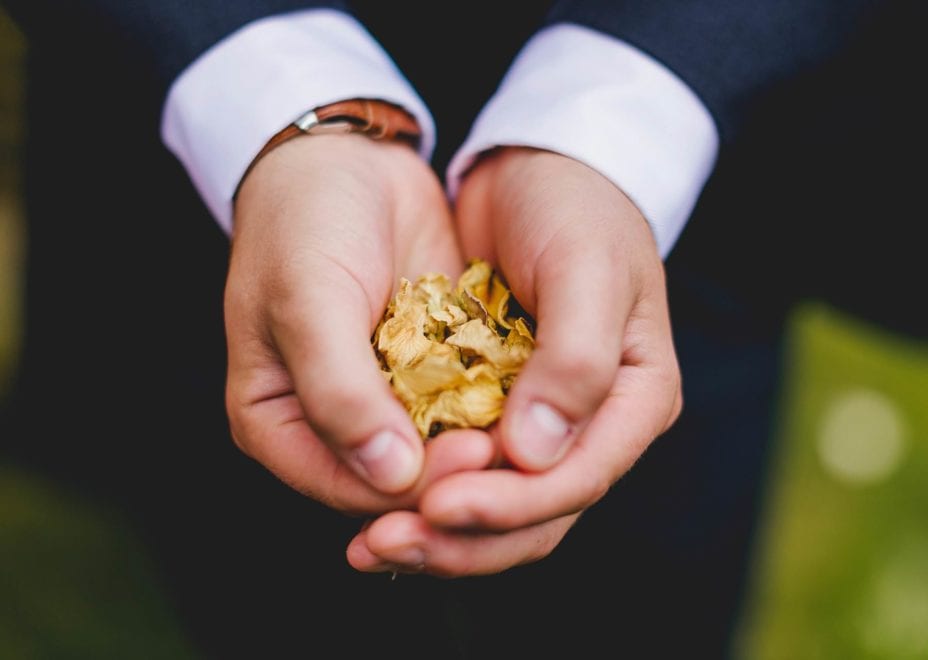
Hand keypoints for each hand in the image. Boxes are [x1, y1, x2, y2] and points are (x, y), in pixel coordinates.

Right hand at [225, 133, 494, 515]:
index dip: (415, 489)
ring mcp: (385, 404)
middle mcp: (333, 429)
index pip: (347, 490)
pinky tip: (534, 396)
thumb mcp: (308, 302)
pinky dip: (497, 409)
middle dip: (459, 476)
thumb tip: (390, 477)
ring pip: (440, 454)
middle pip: (400, 486)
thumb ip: (339, 392)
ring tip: (532, 424)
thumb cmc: (304, 223)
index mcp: (278, 428)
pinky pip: (466, 410)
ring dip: (487, 448)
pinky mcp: (429, 376)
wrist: (347, 161)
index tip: (476, 454)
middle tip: (517, 446)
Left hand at [347, 147, 682, 574]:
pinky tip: (373, 499)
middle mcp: (593, 425)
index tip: (437, 506)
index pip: (578, 481)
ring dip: (437, 531)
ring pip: (497, 506)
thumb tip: (536, 454)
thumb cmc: (576, 207)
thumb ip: (575, 359)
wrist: (537, 167)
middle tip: (383, 544)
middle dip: (463, 540)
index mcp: (634, 399)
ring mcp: (545, 422)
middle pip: (536, 517)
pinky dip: (423, 491)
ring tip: (368, 541)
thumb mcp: (588, 267)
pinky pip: (466, 470)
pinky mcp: (498, 410)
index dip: (509, 507)